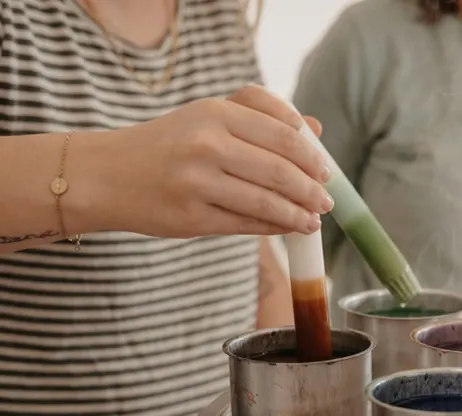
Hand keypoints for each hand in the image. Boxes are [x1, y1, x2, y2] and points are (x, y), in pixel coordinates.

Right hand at [83, 85, 331, 236]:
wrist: (105, 175)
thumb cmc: (169, 144)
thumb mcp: (209, 117)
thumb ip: (261, 118)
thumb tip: (316, 131)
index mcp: (216, 112)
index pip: (283, 133)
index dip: (312, 156)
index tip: (326, 170)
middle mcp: (206, 143)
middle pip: (279, 169)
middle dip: (311, 189)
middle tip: (327, 200)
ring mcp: (197, 182)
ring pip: (266, 202)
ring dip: (298, 214)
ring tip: (313, 220)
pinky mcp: (191, 216)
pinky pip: (245, 224)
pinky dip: (273, 228)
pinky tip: (287, 228)